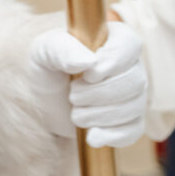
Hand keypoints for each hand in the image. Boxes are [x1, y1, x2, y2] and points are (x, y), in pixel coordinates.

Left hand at [29, 22, 147, 149]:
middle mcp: (129, 66)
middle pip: (134, 81)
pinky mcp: (128, 121)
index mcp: (112, 40)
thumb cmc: (45, 66)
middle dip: (98, 94)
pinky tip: (91, 136)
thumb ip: (61, 49)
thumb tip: (88, 61)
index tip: (88, 74)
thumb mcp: (43, 51)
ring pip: (133, 108)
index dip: (113, 62)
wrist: (40, 98)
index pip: (130, 46)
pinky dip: (110, 136)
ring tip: (75, 112)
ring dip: (98, 115)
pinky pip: (132, 131)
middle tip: (72, 95)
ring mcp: (132, 95)